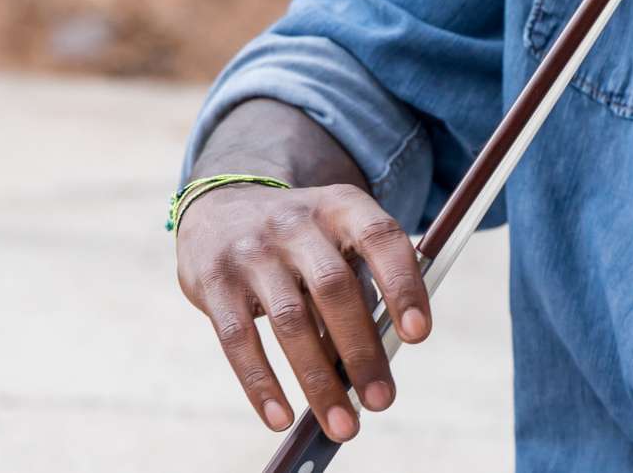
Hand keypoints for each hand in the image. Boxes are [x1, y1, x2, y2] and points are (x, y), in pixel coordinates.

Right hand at [174, 181, 430, 442]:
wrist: (221, 207)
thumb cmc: (301, 241)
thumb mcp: (335, 241)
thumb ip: (358, 289)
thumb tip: (373, 368)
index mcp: (340, 207)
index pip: (380, 238)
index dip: (402, 284)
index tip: (417, 335)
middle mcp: (296, 222)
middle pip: (335, 287)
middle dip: (362, 350)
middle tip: (382, 401)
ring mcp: (252, 250)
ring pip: (291, 320)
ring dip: (319, 380)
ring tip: (344, 425)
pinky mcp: (215, 281)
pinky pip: (239, 339)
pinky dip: (261, 383)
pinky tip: (281, 417)